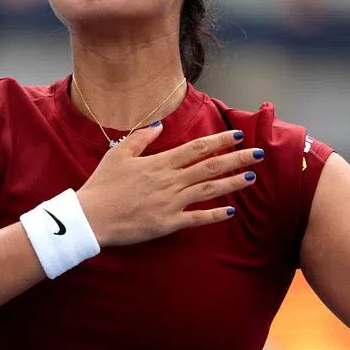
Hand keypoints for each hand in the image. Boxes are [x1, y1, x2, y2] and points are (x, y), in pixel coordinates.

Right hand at [76, 125, 263, 246]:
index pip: (196, 148)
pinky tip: (230, 211)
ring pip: (209, 190)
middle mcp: (170, 181)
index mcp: (160, 163)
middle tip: (258, 153)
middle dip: (236, 158)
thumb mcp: (118, 154)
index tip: (237, 135)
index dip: (219, 140)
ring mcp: (171, 203)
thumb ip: (140, 138)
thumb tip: (158, 125)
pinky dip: (214, 215)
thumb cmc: (103, 185)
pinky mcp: (168, 223)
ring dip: (232, 183)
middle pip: (210, 167)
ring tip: (251, 177)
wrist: (92, 217)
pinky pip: (197, 218)